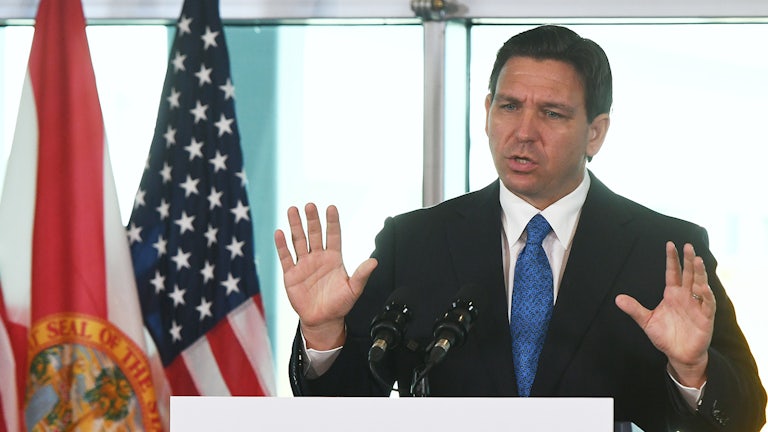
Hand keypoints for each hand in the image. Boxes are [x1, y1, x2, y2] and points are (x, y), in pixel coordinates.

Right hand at [274, 203, 377, 349]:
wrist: (323, 320)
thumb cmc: (340, 304)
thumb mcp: (354, 289)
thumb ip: (361, 275)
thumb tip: (374, 261)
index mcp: (334, 258)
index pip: (333, 235)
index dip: (332, 222)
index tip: (331, 208)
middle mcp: (318, 257)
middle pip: (314, 234)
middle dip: (312, 220)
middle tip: (310, 205)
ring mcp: (304, 264)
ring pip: (298, 240)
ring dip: (295, 226)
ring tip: (292, 210)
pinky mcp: (291, 274)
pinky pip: (286, 257)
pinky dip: (282, 245)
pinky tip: (280, 233)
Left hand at [615, 242, 714, 387]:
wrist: (678, 355)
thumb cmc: (665, 336)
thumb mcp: (646, 321)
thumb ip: (634, 309)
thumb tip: (617, 298)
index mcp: (672, 294)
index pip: (673, 273)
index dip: (672, 259)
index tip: (670, 244)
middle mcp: (686, 296)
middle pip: (688, 274)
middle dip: (688, 260)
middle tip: (688, 245)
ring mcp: (696, 306)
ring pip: (700, 285)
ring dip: (699, 273)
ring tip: (697, 260)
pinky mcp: (705, 318)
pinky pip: (707, 304)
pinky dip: (706, 294)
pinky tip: (703, 286)